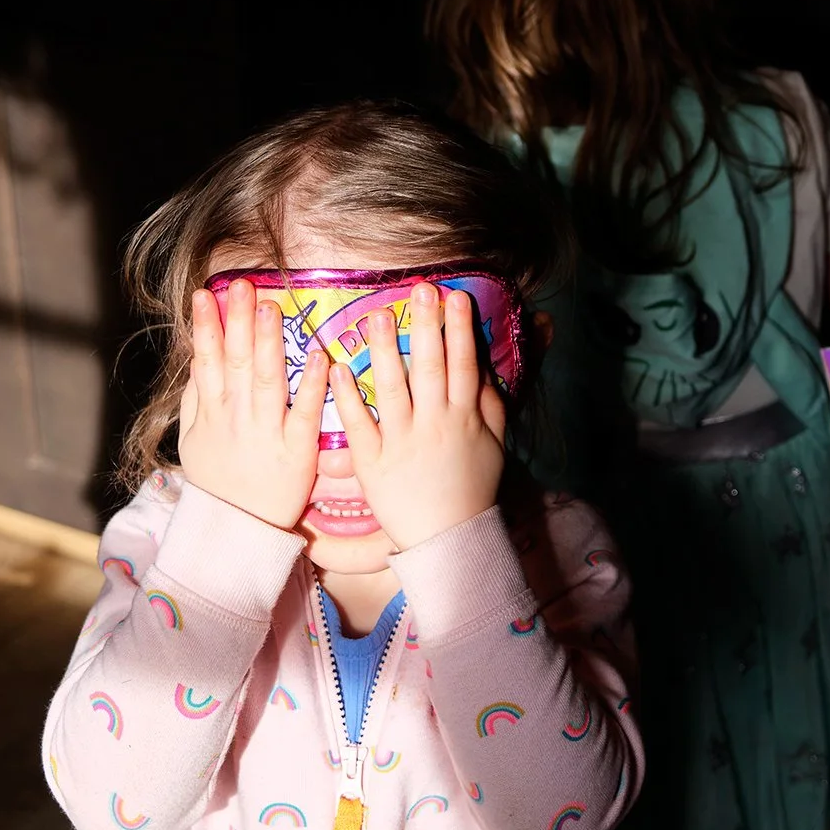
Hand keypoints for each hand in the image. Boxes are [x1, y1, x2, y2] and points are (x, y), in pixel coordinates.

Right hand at [176, 281, 329, 531]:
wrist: (238, 531)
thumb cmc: (218, 481)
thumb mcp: (193, 441)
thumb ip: (196, 399)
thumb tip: (197, 356)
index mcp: (212, 414)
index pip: (206, 362)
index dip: (205, 327)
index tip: (205, 294)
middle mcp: (237, 419)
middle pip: (237, 364)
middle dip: (238, 323)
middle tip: (242, 286)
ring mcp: (267, 435)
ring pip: (268, 383)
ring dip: (271, 344)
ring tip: (272, 308)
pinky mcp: (297, 453)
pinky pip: (305, 415)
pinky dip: (311, 387)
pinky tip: (319, 357)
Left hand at [334, 283, 505, 549]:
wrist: (449, 540)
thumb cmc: (471, 488)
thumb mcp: (492, 444)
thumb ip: (492, 403)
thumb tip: (488, 367)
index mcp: (464, 418)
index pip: (462, 365)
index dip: (459, 329)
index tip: (453, 296)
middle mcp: (434, 426)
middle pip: (429, 368)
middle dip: (425, 327)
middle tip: (419, 290)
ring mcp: (402, 444)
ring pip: (392, 391)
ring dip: (383, 351)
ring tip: (375, 315)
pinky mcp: (373, 464)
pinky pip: (359, 426)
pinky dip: (348, 397)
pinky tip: (337, 368)